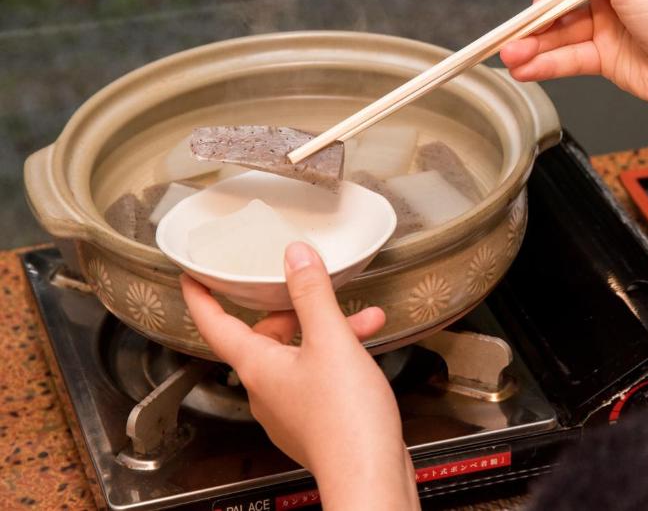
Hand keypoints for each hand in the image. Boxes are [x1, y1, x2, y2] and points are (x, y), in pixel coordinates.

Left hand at [181, 242, 419, 509]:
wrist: (369, 474)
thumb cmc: (344, 420)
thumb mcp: (331, 340)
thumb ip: (313, 294)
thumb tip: (295, 258)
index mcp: (257, 367)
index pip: (215, 326)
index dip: (202, 297)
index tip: (194, 277)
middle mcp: (266, 390)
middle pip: (264, 337)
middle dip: (292, 310)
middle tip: (309, 290)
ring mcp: (289, 409)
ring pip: (297, 356)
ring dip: (328, 332)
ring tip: (364, 320)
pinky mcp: (314, 422)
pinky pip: (316, 377)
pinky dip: (337, 357)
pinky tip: (365, 352)